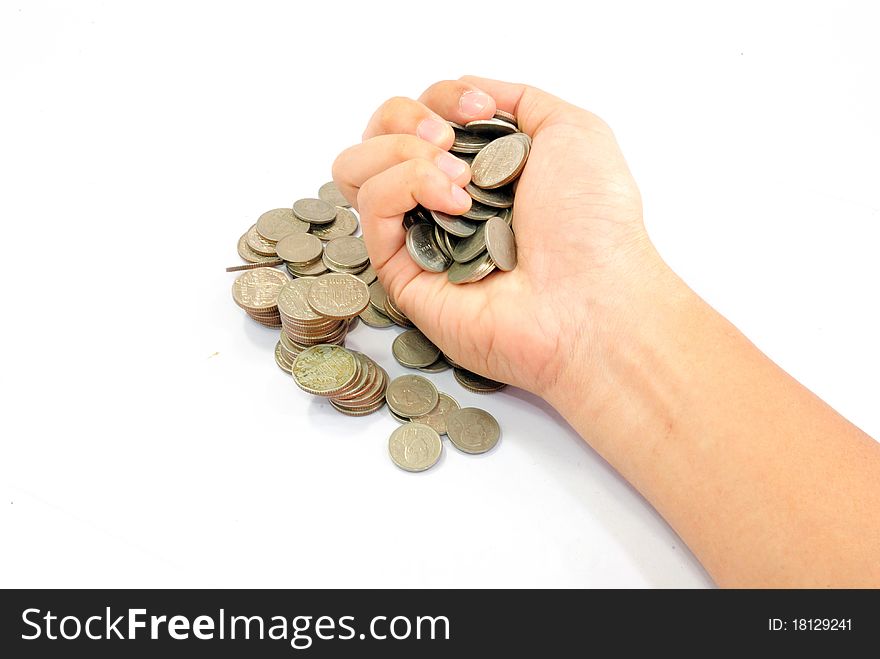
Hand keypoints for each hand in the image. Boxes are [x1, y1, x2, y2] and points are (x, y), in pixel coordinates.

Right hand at [332, 76, 661, 397]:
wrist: (591, 298)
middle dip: (404, 117)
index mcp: (480, 170)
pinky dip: (404, 184)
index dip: (441, 99)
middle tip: (450, 141)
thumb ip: (518, 99)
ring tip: (456, 178)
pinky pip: (370, 208)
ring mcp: (419, 237)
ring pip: (356, 168)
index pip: (423, 116)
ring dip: (398, 149)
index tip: (481, 114)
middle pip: (377, 136)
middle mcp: (443, 202)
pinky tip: (454, 202)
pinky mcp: (401, 273)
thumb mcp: (572, 130)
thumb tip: (468, 89)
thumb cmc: (594, 223)